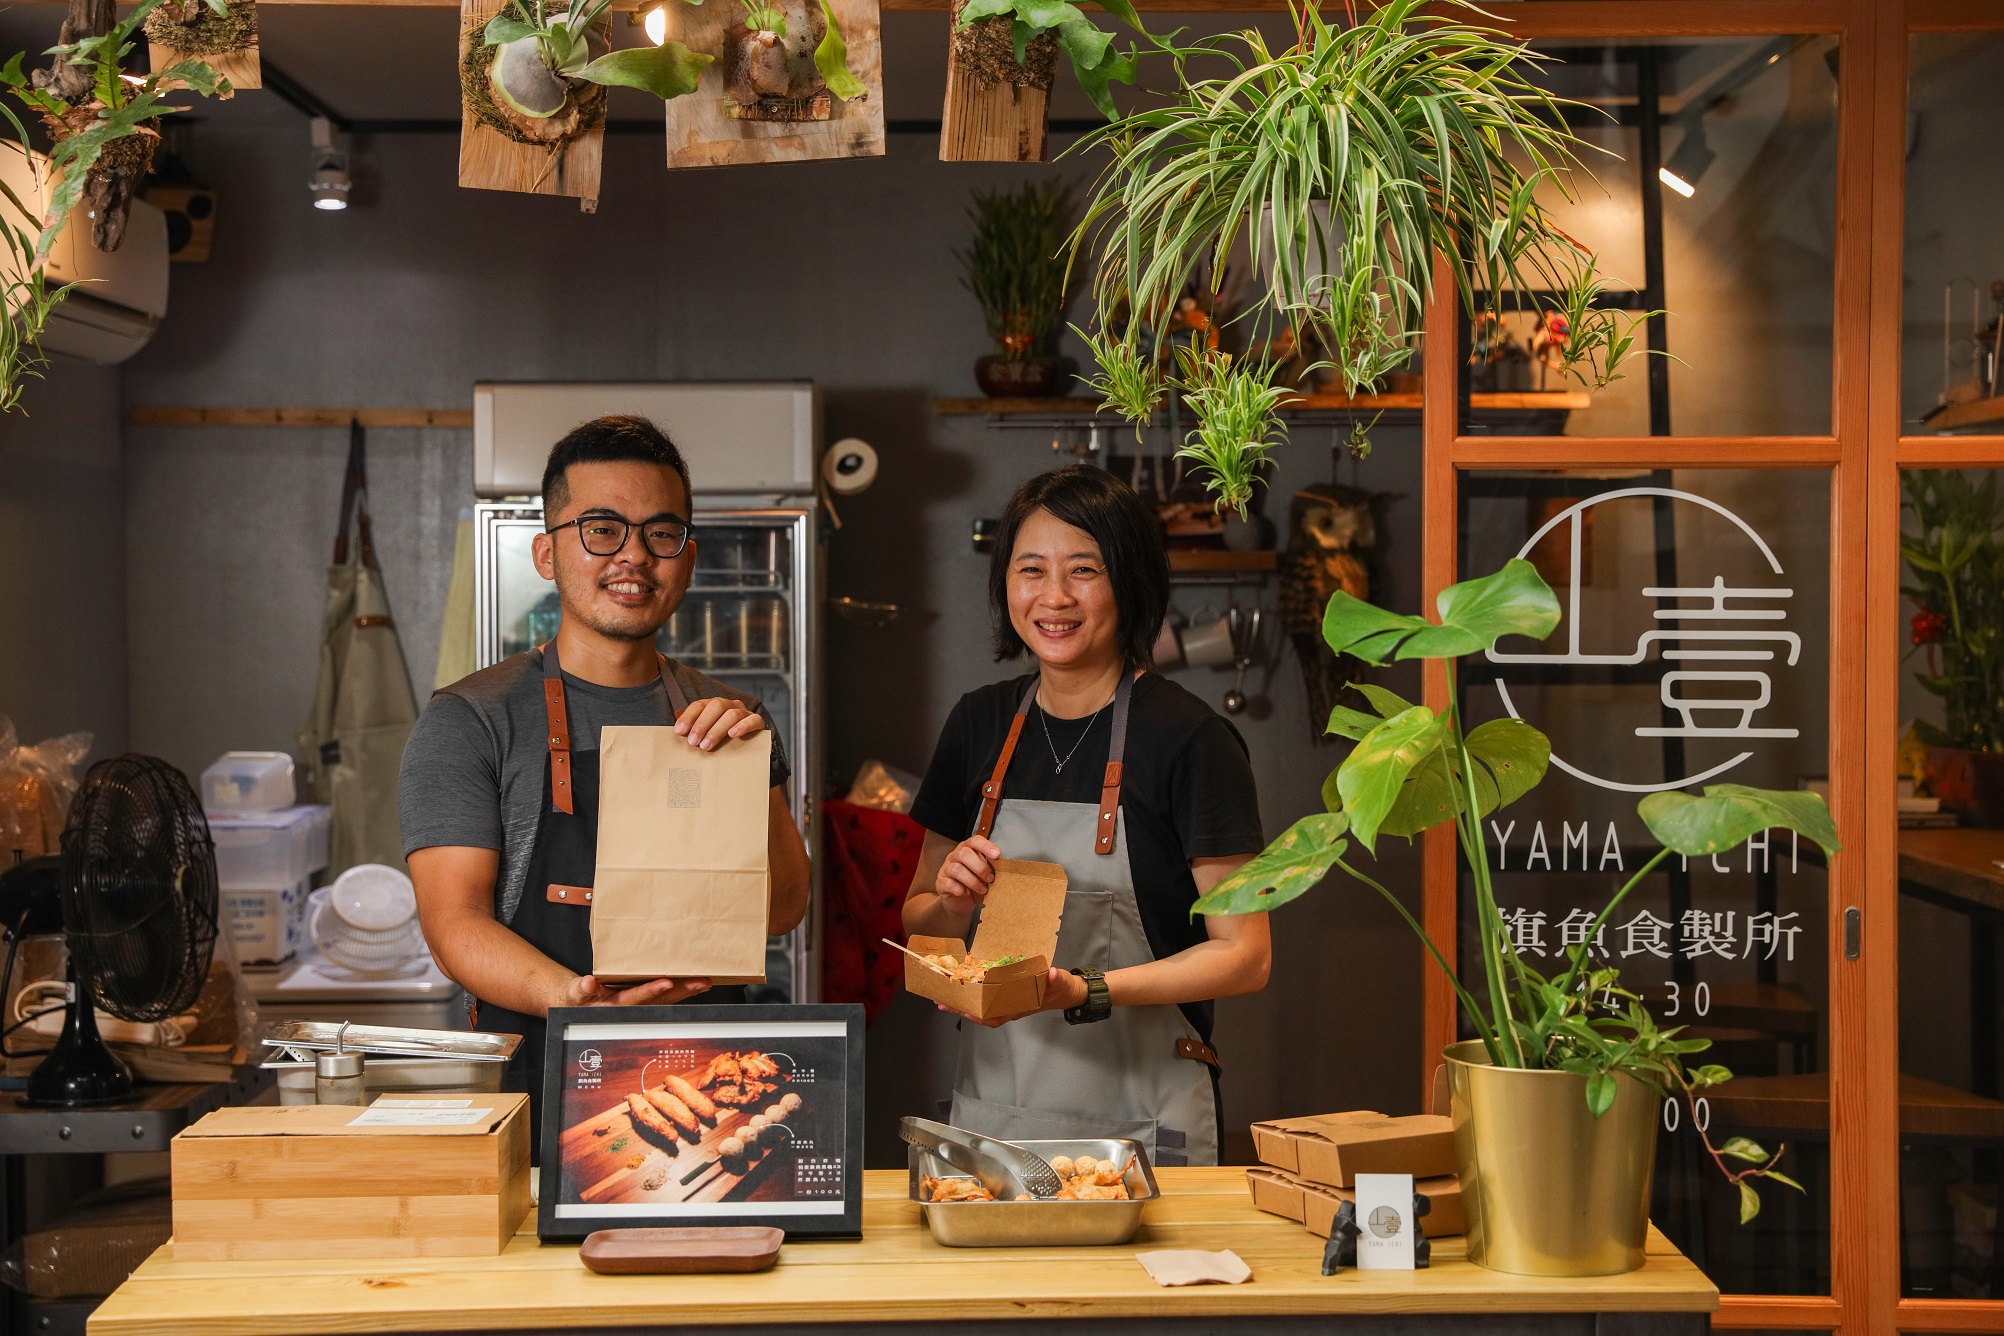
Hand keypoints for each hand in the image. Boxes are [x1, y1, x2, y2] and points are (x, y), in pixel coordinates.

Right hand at [559, 975, 710, 1008]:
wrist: (583, 1003)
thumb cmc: (581, 998)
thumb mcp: (575, 993)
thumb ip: (581, 989)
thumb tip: (588, 984)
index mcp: (617, 1004)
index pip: (637, 997)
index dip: (651, 990)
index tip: (667, 983)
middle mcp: (634, 1006)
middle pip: (661, 999)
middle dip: (682, 991)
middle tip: (701, 982)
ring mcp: (643, 1004)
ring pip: (669, 999)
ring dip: (688, 991)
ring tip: (706, 982)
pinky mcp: (648, 999)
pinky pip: (669, 997)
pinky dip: (683, 991)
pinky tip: (698, 985)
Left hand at [674, 698, 764, 750]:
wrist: (750, 745)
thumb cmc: (722, 740)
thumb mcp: (706, 734)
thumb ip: (694, 731)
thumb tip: (677, 733)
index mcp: (714, 706)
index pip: (699, 705)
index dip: (688, 717)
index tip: (679, 731)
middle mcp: (729, 705)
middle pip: (716, 706)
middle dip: (702, 724)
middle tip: (693, 742)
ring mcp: (744, 712)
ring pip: (732, 714)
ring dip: (717, 730)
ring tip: (707, 745)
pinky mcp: (757, 722)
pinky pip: (752, 720)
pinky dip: (742, 726)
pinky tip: (733, 735)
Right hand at [934, 835, 1000, 917]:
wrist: (961, 903)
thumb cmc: (975, 885)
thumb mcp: (985, 875)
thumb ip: (990, 868)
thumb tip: (1004, 868)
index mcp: (967, 849)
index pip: (974, 841)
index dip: (986, 846)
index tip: (997, 855)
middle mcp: (954, 856)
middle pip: (964, 854)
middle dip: (980, 867)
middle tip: (991, 878)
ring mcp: (945, 869)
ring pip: (956, 869)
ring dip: (973, 881)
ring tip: (983, 889)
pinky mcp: (940, 883)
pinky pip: (948, 883)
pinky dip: (960, 889)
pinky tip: (966, 893)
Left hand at [938, 968, 1084, 1027]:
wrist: (1069, 992)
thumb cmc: (1063, 988)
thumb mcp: (1061, 982)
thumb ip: (1057, 979)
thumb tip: (1052, 974)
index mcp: (1019, 1006)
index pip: (994, 1014)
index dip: (977, 1013)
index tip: (961, 1010)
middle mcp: (1010, 1007)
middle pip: (981, 1012)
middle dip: (962, 1009)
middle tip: (941, 1002)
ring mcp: (1008, 1003)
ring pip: (981, 1007)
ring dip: (964, 1003)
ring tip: (945, 998)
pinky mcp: (1008, 995)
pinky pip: (987, 999)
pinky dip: (974, 996)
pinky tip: (964, 989)